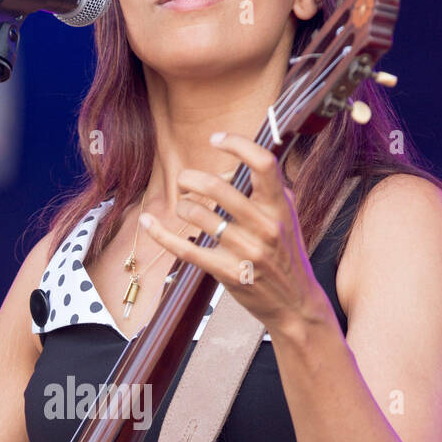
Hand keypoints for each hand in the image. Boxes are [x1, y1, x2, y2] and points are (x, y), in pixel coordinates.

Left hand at [140, 132, 329, 336]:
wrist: (295, 303)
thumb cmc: (286, 255)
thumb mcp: (286, 218)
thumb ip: (265, 191)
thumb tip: (229, 167)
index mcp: (280, 207)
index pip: (264, 163)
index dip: (238, 144)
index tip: (216, 139)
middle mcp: (265, 227)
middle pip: (219, 187)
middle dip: (192, 178)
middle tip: (183, 179)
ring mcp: (247, 251)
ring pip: (199, 215)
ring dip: (182, 206)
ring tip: (182, 207)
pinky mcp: (228, 273)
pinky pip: (186, 249)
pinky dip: (162, 234)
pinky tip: (147, 223)